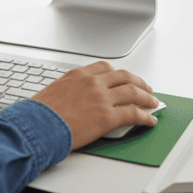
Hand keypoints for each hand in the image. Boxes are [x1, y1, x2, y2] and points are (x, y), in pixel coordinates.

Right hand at [32, 61, 158, 148]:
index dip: (119, 73)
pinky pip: (133, 114)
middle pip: (124, 77)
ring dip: (147, 98)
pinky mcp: (108, 117)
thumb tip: (76, 96)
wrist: (38, 125)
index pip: (105, 68)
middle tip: (145, 88)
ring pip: (133, 92)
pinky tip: (150, 120)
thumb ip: (71, 89)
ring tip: (153, 103)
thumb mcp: (55, 90)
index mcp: (79, 74)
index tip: (124, 78)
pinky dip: (145, 117)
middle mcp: (93, 82)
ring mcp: (102, 98)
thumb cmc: (41, 112)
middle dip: (138, 82)